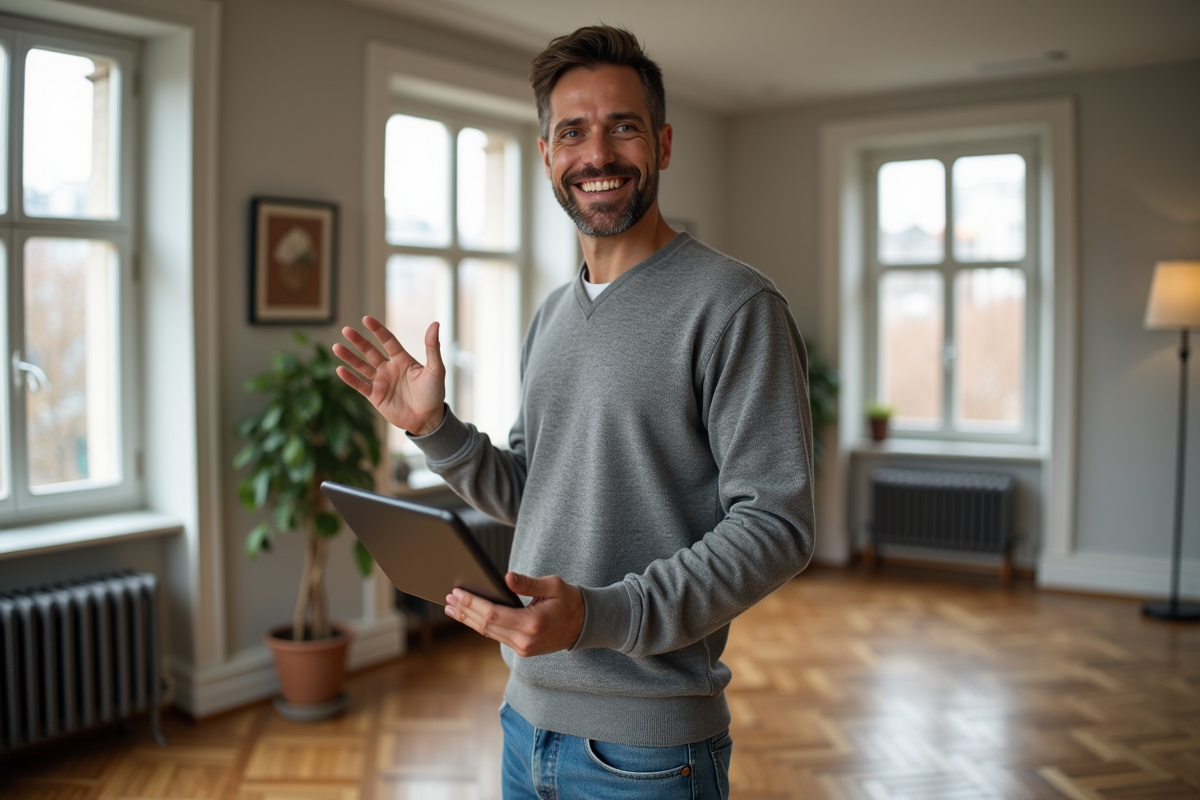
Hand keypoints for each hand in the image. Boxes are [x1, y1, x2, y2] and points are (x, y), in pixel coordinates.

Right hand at [333, 315, 445, 435]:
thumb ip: (432, 347)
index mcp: (403, 360)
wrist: (428, 419)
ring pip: (361, 367)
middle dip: (358, 341)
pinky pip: (360, 385)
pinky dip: (350, 378)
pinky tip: (340, 369)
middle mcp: (389, 368)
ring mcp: (381, 382)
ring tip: (337, 347)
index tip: (366, 319)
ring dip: (349, 357)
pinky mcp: (375, 396)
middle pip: (370, 351)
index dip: (377, 330)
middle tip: (346, 330)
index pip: (388, 341)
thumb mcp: (436, 369)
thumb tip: (435, 324)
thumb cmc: (434, 393)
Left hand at [445, 572, 584, 656]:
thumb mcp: (553, 585)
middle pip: (485, 626)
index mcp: (532, 624)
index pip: (493, 614)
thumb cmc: (570, 601)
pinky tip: (469, 617)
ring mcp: (523, 648)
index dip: (472, 604)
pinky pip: (496, 636)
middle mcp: (525, 640)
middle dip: (464, 611)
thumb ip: (528, 583)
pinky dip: (480, 625)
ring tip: (451, 608)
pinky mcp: (522, 650)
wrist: (585, 625)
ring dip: (468, 620)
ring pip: (488, 633)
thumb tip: (506, 577)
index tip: (457, 593)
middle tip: (447, 599)